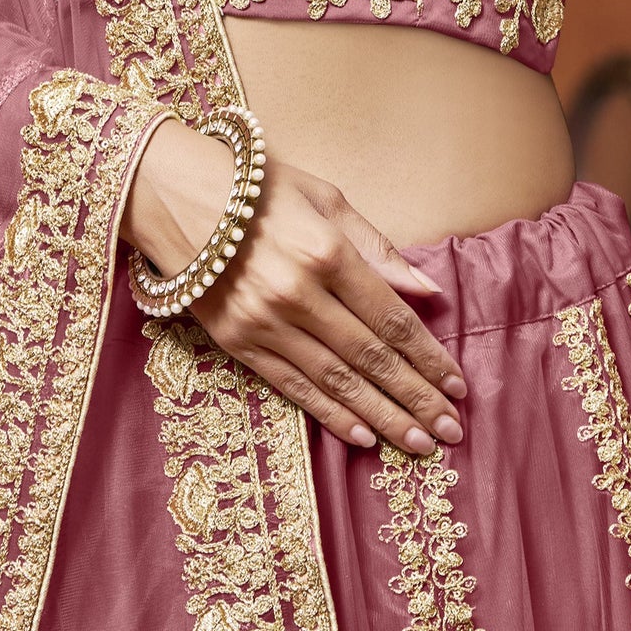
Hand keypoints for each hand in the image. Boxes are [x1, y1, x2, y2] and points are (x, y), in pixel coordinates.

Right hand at [127, 116, 466, 454]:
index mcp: (328, 253)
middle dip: (416, 398)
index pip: (392, 320)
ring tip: (419, 444)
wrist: (172, 194)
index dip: (429, 357)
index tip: (458, 385)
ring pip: (337, 382)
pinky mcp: (237, 343)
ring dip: (383, 417)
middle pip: (371, 358)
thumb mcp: (326, 198)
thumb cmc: (257, 186)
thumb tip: (428, 291)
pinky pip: (293, 387)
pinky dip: (330, 415)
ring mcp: (265, 324)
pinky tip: (362, 436)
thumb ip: (378, 248)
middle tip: (451, 431)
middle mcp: (299, 295)